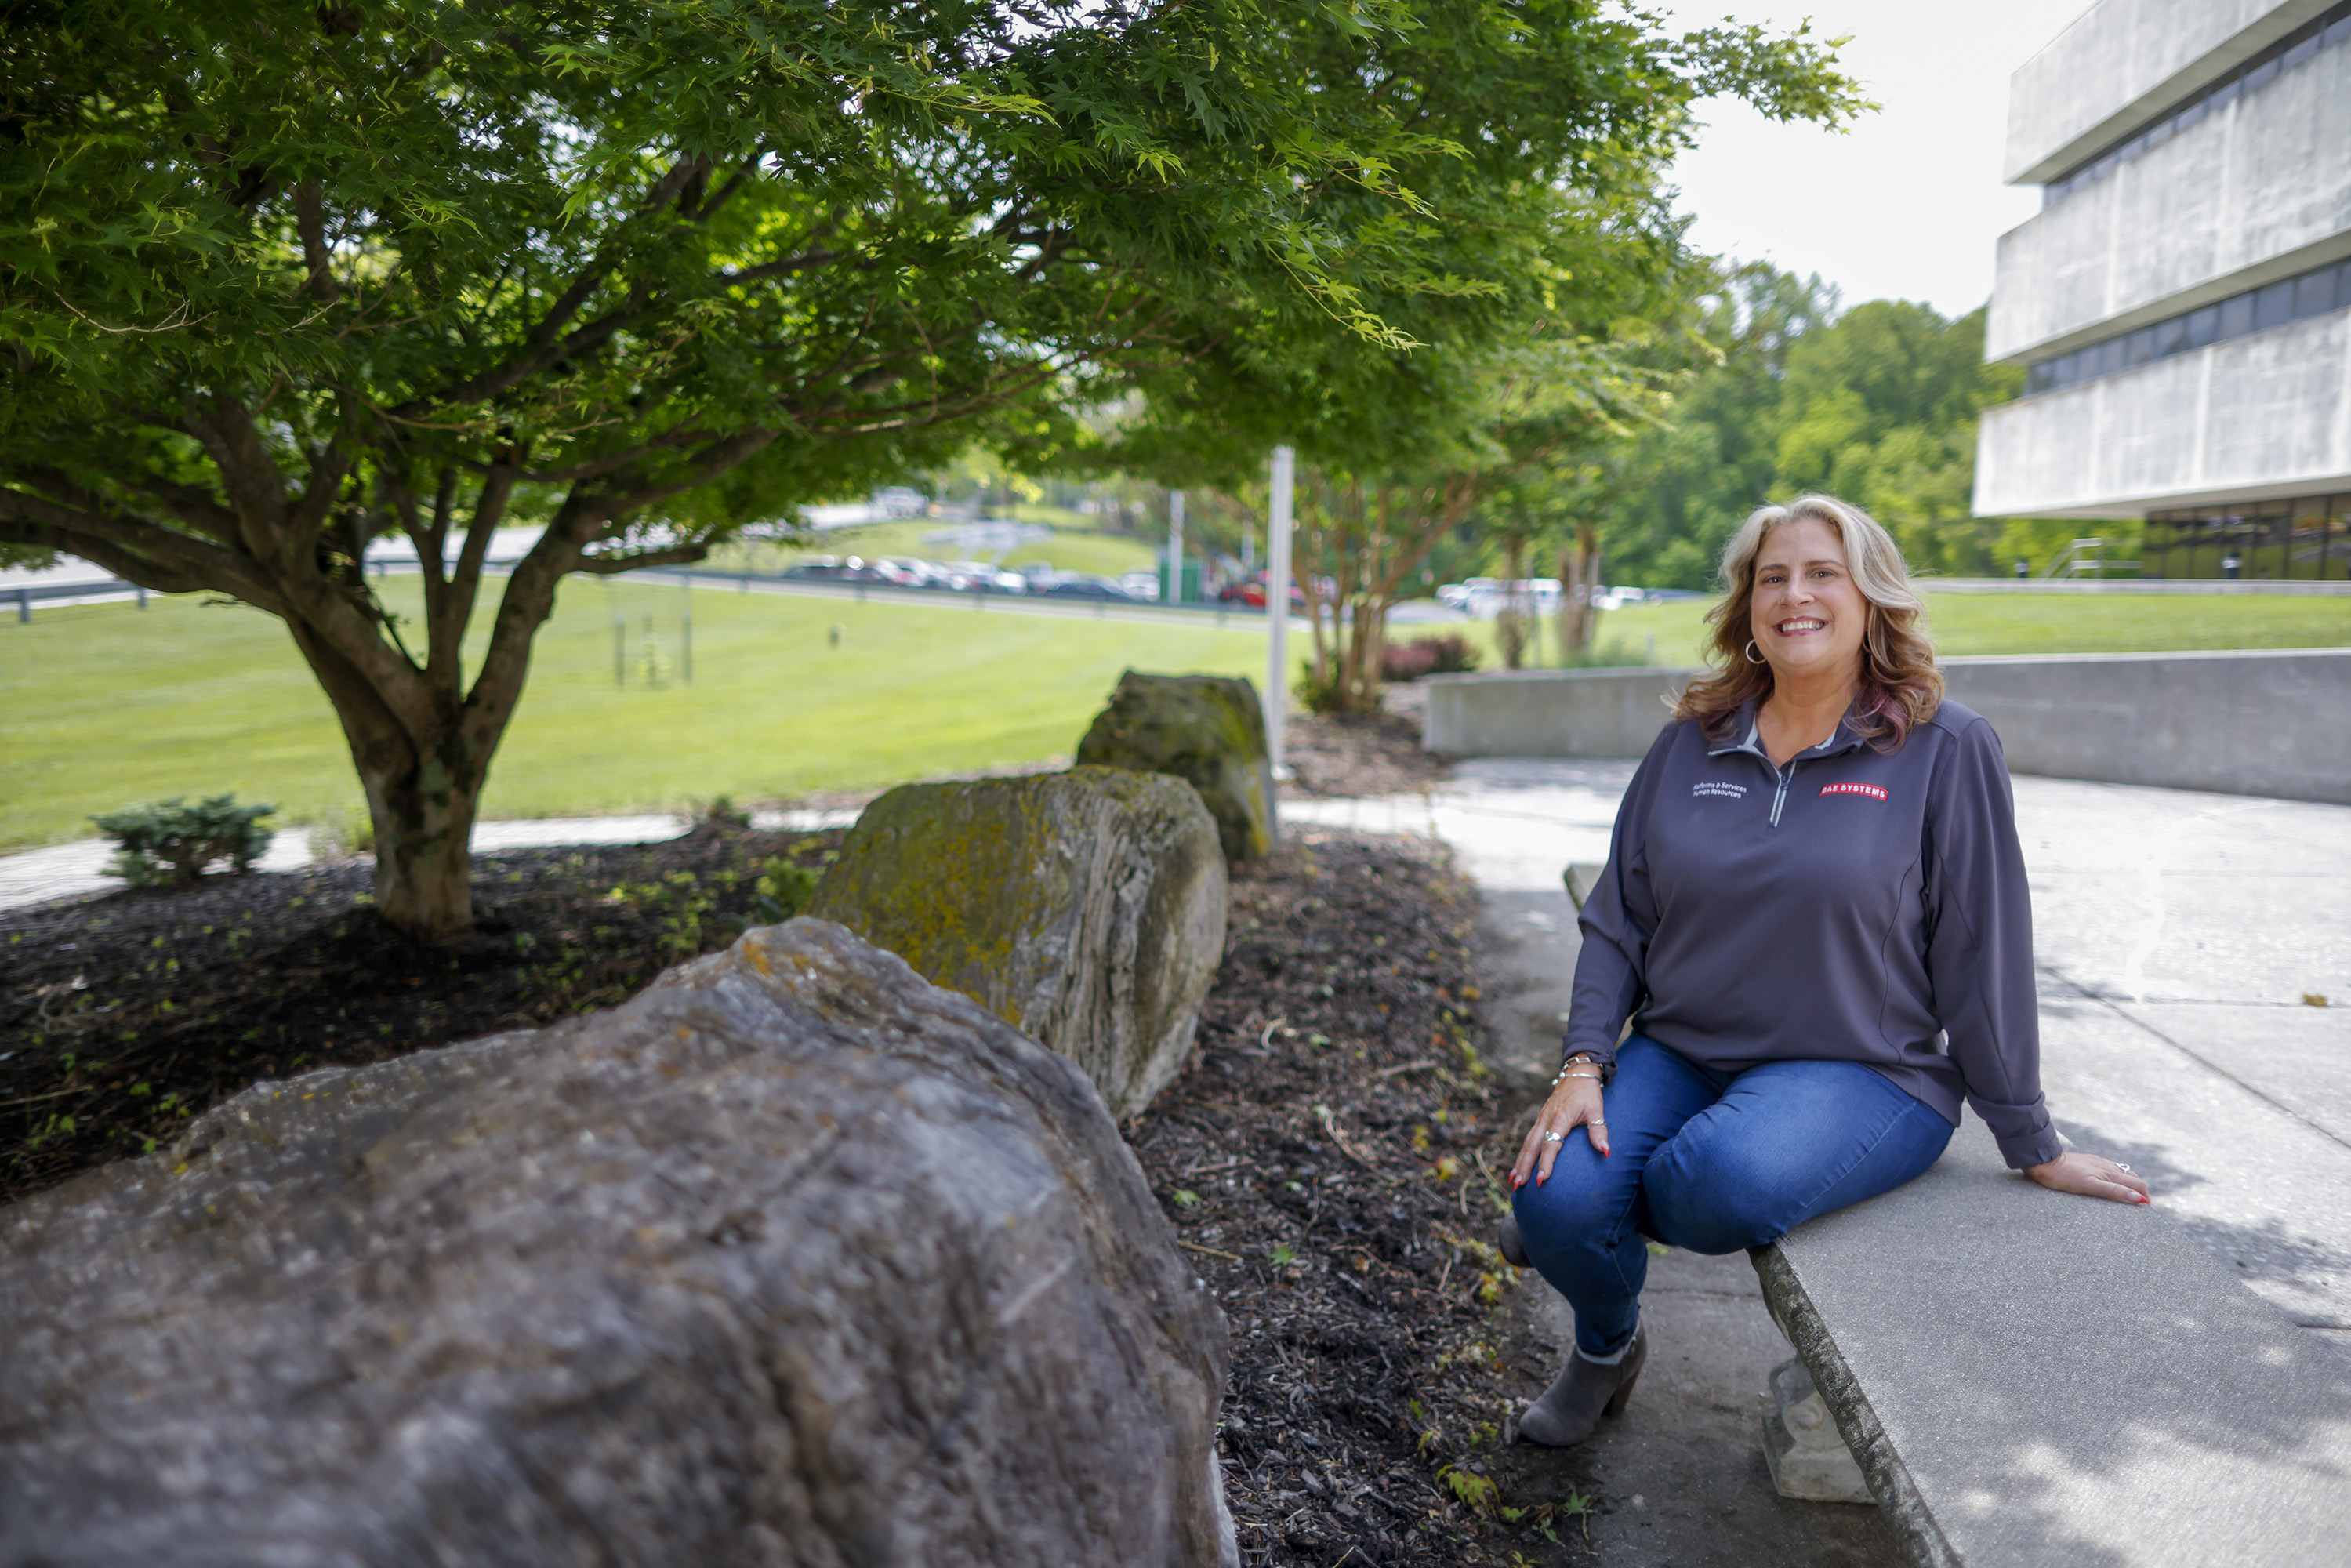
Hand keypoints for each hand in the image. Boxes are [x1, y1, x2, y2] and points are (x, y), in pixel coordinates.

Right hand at [1511, 1073, 1607, 1189]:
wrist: (1577, 1073)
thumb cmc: (1588, 1094)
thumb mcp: (1596, 1110)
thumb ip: (1599, 1131)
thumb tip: (1605, 1152)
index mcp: (1560, 1118)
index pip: (1551, 1144)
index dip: (1546, 1162)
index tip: (1542, 1179)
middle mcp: (1546, 1119)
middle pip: (1532, 1146)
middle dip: (1525, 1166)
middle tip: (1519, 1184)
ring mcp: (1541, 1119)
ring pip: (1527, 1143)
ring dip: (1520, 1162)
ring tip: (1513, 1180)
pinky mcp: (1540, 1120)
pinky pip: (1529, 1139)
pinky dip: (1523, 1153)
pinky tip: (1519, 1166)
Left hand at [2024, 1151, 2149, 1204]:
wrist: (2045, 1162)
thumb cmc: (2065, 1177)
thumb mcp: (2091, 1187)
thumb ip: (2115, 1192)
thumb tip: (2139, 1199)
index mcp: (2111, 1173)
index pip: (2138, 1184)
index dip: (2146, 1197)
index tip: (2147, 1210)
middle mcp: (2109, 1166)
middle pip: (2134, 1179)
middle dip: (2141, 1191)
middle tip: (2142, 1206)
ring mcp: (2100, 1163)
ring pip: (2123, 1172)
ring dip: (2130, 1183)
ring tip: (2130, 1195)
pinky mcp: (2091, 1162)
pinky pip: (2110, 1169)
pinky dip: (2117, 1177)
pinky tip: (2111, 1182)